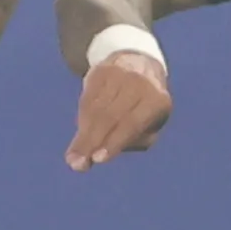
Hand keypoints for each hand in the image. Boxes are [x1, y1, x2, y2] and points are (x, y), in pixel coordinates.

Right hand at [64, 50, 171, 169]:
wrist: (140, 65)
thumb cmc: (145, 109)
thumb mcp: (149, 127)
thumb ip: (128, 143)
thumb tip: (94, 158)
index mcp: (157, 100)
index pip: (132, 124)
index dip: (114, 142)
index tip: (97, 159)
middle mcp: (139, 84)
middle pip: (110, 117)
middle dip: (92, 142)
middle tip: (78, 164)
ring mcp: (119, 74)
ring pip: (95, 109)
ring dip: (84, 135)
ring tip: (74, 158)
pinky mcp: (101, 71)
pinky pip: (87, 99)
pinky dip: (82, 120)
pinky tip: (80, 138)